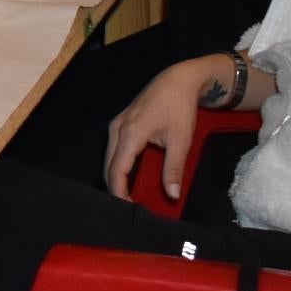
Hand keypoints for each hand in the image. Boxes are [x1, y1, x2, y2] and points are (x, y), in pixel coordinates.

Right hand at [103, 55, 230, 198]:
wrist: (178, 80)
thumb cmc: (180, 108)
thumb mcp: (181, 140)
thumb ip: (174, 169)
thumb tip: (173, 195)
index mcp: (130, 134)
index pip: (117, 170)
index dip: (120, 192)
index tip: (129, 209)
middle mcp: (117, 129)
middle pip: (109, 166)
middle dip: (115, 188)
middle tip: (129, 208)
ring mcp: (117, 125)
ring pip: (109, 158)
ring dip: (116, 177)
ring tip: (128, 195)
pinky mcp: (121, 123)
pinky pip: (113, 150)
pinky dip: (118, 166)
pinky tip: (128, 176)